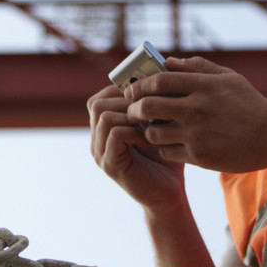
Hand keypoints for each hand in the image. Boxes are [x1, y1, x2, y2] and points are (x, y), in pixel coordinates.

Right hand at [87, 82, 186, 209]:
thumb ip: (153, 104)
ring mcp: (100, 153)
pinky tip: (150, 141)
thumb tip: (160, 72)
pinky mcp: (110, 165)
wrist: (170, 195)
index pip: (100, 97)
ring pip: (104, 115)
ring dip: (131, 116)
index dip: (121, 91)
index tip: (146, 94)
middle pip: (97, 103)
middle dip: (126, 102)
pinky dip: (135, 131)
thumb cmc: (167, 159)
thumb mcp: (160, 125)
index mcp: (104, 129)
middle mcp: (96, 140)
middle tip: (149, 111)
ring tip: (149, 126)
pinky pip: (115, 134)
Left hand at [122, 56, 266, 173]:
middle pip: (148, 106)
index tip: (132, 90)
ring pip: (153, 132)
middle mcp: (197, 109)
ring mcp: (197, 134)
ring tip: (153, 127)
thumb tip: (169, 61)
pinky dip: (163, 147)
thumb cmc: (250, 104)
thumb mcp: (228, 77)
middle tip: (133, 110)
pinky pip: (167, 151)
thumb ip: (198, 68)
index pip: (158, 81)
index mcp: (203, 85)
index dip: (139, 85)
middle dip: (134, 108)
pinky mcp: (199, 156)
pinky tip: (169, 142)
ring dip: (148, 129)